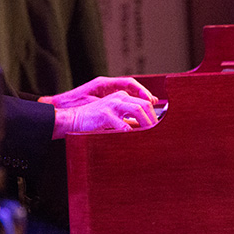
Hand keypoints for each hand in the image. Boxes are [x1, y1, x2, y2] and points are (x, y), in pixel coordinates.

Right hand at [42, 77, 158, 137]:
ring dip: (146, 122)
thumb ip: (128, 119)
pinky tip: (133, 137)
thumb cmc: (94, 120)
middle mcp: (118, 97)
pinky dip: (129, 130)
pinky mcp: (105, 114)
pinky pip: (121, 122)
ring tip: (149, 133)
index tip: (160, 123)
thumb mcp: (114, 117)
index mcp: (121, 96)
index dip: (154, 112)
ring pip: (136, 109)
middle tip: (157, 130)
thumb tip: (143, 127)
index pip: (144, 101)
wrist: (74, 119)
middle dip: (153, 118)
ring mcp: (112, 104)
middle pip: (144, 104)